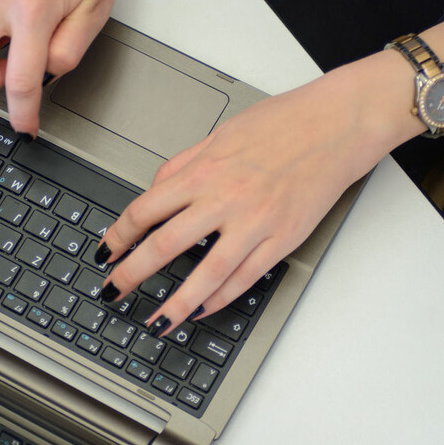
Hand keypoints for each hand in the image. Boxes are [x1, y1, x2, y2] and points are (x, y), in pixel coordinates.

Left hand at [96, 46, 426, 332]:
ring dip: (176, 304)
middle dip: (132, 274)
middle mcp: (224, 198)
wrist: (338, 123)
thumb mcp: (219, 135)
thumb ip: (183, 165)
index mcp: (203, 171)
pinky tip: (203, 308)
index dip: (119, 235)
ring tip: (156, 321)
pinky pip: (245, 277)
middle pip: (164, 246)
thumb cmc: (283, 123)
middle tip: (112, 291)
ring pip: (205, 274)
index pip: (145, 210)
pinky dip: (220, 298)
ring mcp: (255, 222)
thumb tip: (154, 190)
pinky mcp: (283, 238)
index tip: (105, 251)